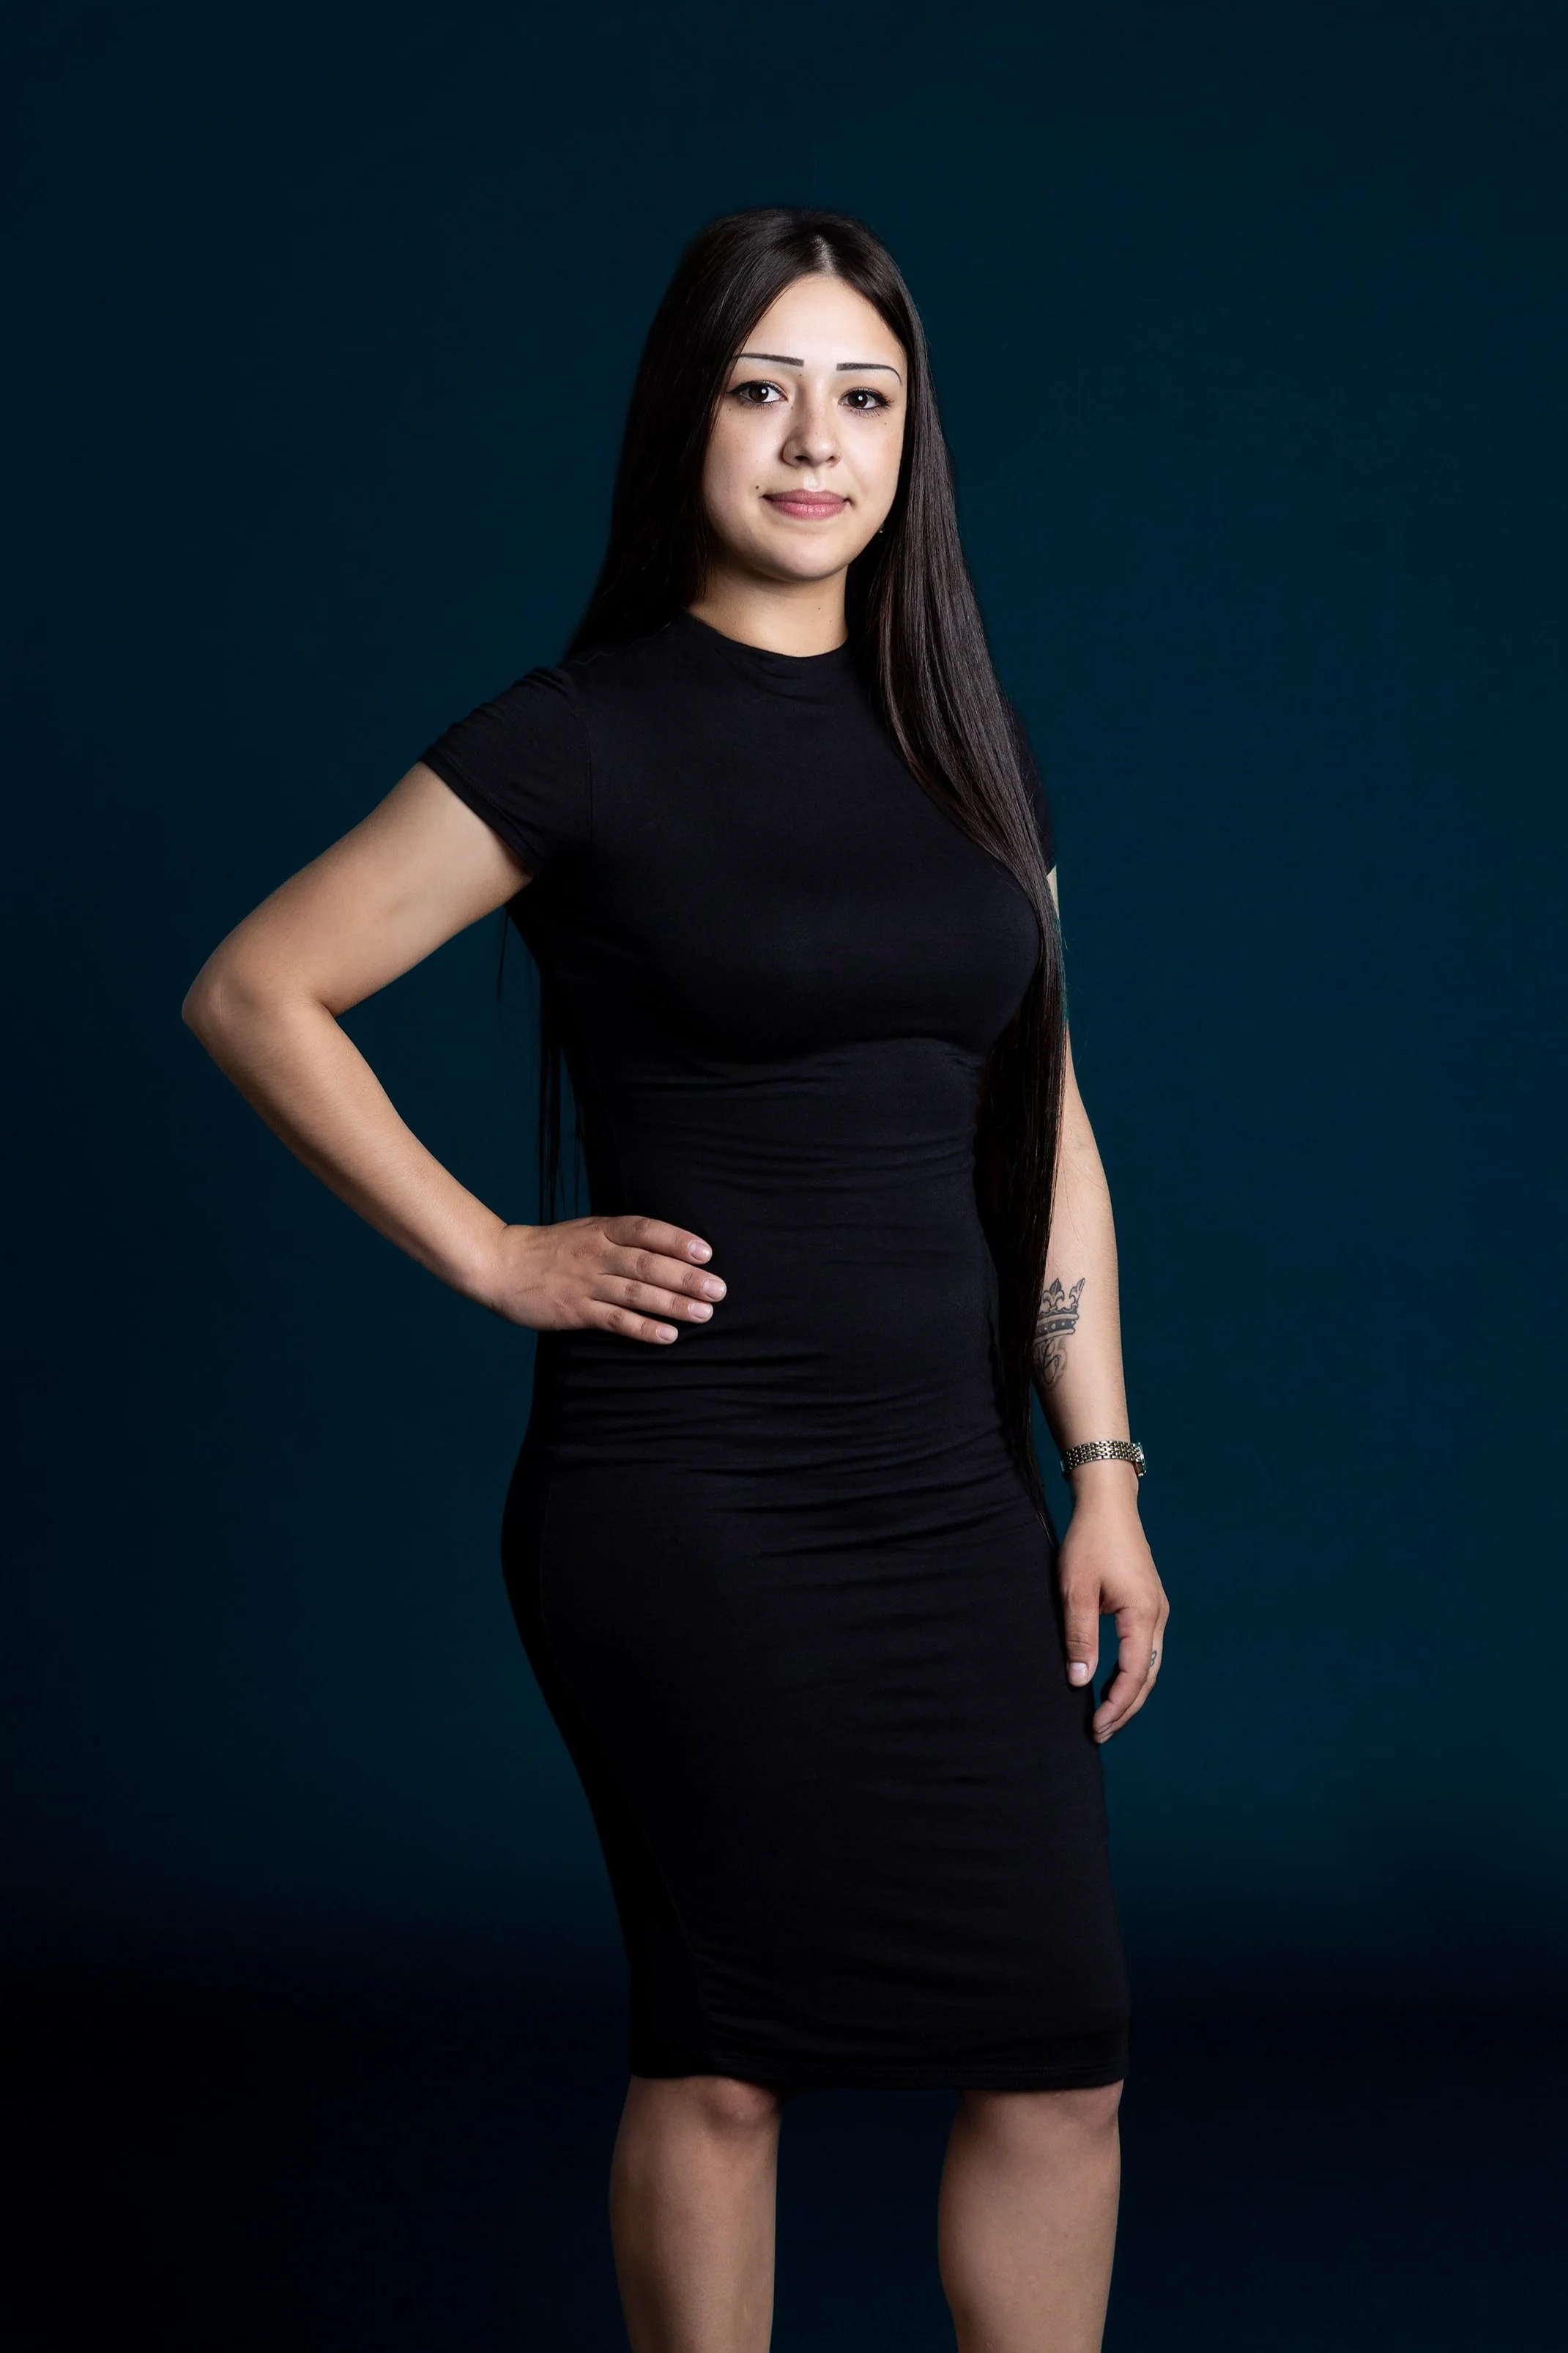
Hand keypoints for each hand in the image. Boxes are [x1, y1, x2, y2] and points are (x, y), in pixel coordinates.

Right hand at [482, 1214, 725, 1343]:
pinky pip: (615, 1320)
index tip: (706, 1252)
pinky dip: (642, 1328)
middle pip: (647, 1263)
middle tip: (718, 1290)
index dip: (677, 1240)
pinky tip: (668, 1335)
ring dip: (673, 1304)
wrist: (500, 1264)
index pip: (645, 1230)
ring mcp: (585, 1283)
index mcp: (601, 1229)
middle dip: (686, 1277)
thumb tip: (671, 1246)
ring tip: (704, 1313)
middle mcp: (596, 1253)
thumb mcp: (587, 1229)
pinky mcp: (575, 1311)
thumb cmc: (552, 1248)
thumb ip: (623, 1236)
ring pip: (636, 1294)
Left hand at [1057, 1474, 1168, 1741]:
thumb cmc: (1089, 1541)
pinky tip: (1113, 1683)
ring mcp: (1157, 1609)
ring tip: (1106, 1717)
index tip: (1095, 1728)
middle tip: (1100, 1733)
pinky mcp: (1149, 1603)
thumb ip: (1079, 1637)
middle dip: (1125, 1708)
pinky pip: (1145, 1648)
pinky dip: (1132, 1672)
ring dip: (1130, 1693)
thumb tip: (1079, 1681)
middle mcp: (1157, 1615)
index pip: (1134, 1675)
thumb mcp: (1075, 1589)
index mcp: (1143, 1613)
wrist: (1108, 1503)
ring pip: (1149, 1664)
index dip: (1115, 1706)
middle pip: (1147, 1676)